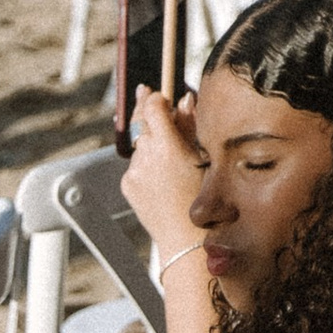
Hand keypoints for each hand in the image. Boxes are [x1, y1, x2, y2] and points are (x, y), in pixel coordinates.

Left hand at [120, 87, 206, 260]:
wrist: (186, 238)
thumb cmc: (205, 198)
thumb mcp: (205, 157)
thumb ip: (191, 125)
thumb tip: (184, 100)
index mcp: (168, 145)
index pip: (153, 107)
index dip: (156, 97)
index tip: (160, 94)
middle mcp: (146, 156)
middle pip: (140, 122)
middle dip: (147, 112)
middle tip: (150, 98)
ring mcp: (134, 172)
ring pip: (140, 144)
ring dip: (150, 141)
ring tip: (170, 155)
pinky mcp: (128, 185)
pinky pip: (136, 165)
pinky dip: (146, 163)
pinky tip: (162, 176)